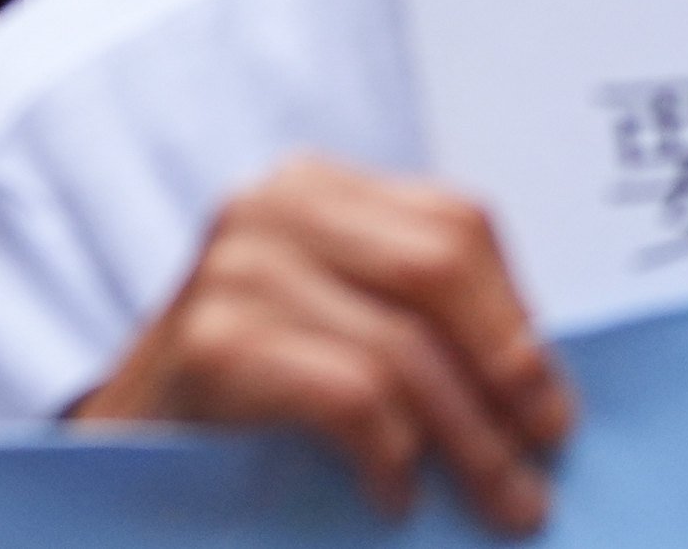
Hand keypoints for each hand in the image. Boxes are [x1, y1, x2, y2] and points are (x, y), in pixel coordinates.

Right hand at [73, 159, 572, 535]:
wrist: (134, 436)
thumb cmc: (257, 390)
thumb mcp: (341, 321)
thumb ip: (418, 315)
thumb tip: (543, 380)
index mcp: (315, 187)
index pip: (456, 221)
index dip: (517, 315)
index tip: (553, 403)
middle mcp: (270, 206)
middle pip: (436, 270)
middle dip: (506, 376)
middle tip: (541, 455)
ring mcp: (232, 267)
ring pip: (402, 347)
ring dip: (469, 442)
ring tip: (499, 501)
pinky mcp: (210, 341)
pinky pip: (349, 397)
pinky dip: (391, 456)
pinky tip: (396, 498)